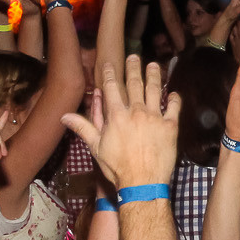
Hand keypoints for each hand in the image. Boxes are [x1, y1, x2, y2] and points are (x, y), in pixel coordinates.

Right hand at [63, 56, 179, 189]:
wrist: (142, 182)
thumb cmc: (117, 167)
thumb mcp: (96, 147)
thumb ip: (83, 127)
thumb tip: (64, 116)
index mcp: (117, 115)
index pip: (112, 88)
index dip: (110, 74)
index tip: (110, 64)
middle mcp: (136, 111)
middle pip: (135, 84)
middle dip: (134, 68)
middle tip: (135, 56)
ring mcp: (155, 117)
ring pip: (155, 90)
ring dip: (154, 76)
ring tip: (153, 65)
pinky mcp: (170, 126)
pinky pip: (174, 108)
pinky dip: (174, 99)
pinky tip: (174, 93)